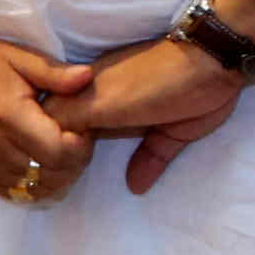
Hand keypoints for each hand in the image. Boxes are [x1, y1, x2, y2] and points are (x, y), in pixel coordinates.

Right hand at [0, 30, 97, 203]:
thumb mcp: (21, 57)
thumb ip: (55, 73)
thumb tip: (87, 77)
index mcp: (8, 116)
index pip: (59, 153)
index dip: (81, 147)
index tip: (83, 129)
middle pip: (50, 175)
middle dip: (73, 163)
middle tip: (75, 141)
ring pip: (34, 188)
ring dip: (55, 176)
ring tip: (58, 152)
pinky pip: (14, 193)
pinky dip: (33, 185)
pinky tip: (39, 165)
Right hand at [45, 37, 246, 194]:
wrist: (212, 65)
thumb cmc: (148, 79)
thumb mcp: (98, 100)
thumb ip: (69, 120)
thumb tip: (44, 145)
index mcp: (83, 94)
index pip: (53, 126)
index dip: (44, 148)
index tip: (43, 169)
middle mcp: (105, 107)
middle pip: (78, 140)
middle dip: (68, 163)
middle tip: (62, 186)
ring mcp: (135, 120)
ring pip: (110, 151)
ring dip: (100, 171)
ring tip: (88, 190)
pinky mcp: (165, 135)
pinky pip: (148, 161)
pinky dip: (141, 175)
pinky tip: (134, 188)